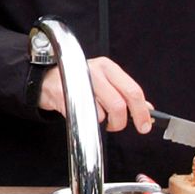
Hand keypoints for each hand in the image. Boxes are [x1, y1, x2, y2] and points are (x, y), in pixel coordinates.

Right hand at [38, 56, 153, 133]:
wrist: (46, 79)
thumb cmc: (78, 81)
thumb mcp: (105, 82)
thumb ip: (126, 93)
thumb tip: (148, 109)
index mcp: (108, 67)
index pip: (132, 90)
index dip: (141, 111)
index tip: (145, 125)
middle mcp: (94, 72)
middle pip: (118, 105)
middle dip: (121, 122)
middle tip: (118, 126)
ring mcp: (78, 83)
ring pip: (102, 113)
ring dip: (102, 122)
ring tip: (98, 118)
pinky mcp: (64, 95)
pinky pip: (84, 116)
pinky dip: (87, 121)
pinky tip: (83, 114)